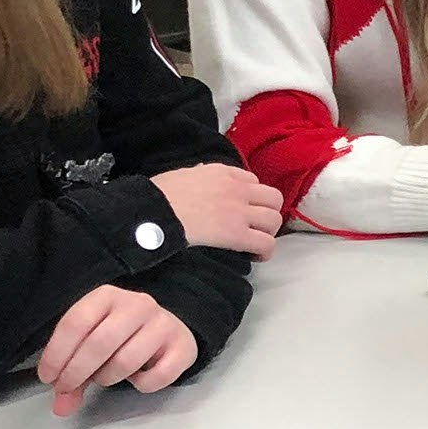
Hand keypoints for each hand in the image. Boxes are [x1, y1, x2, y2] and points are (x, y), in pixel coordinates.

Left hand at [36, 286, 198, 416]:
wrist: (168, 327)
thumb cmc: (122, 336)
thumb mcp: (91, 343)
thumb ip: (72, 374)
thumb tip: (61, 407)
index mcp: (107, 296)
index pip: (76, 322)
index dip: (57, 353)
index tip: (48, 377)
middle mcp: (137, 304)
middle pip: (100, 342)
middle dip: (77, 371)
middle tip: (67, 389)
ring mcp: (164, 324)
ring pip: (127, 361)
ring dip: (108, 378)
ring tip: (105, 378)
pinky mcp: (184, 346)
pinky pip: (157, 377)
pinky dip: (141, 385)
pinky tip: (137, 378)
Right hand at [149, 162, 282, 257]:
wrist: (152, 211)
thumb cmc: (156, 196)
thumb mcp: (181, 175)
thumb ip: (197, 176)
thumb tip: (199, 177)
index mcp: (221, 172)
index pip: (252, 180)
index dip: (251, 196)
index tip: (244, 208)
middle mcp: (236, 188)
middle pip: (273, 198)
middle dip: (268, 212)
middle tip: (256, 226)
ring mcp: (239, 211)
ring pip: (274, 220)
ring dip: (268, 232)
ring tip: (256, 241)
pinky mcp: (236, 233)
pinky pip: (266, 242)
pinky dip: (265, 251)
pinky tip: (256, 256)